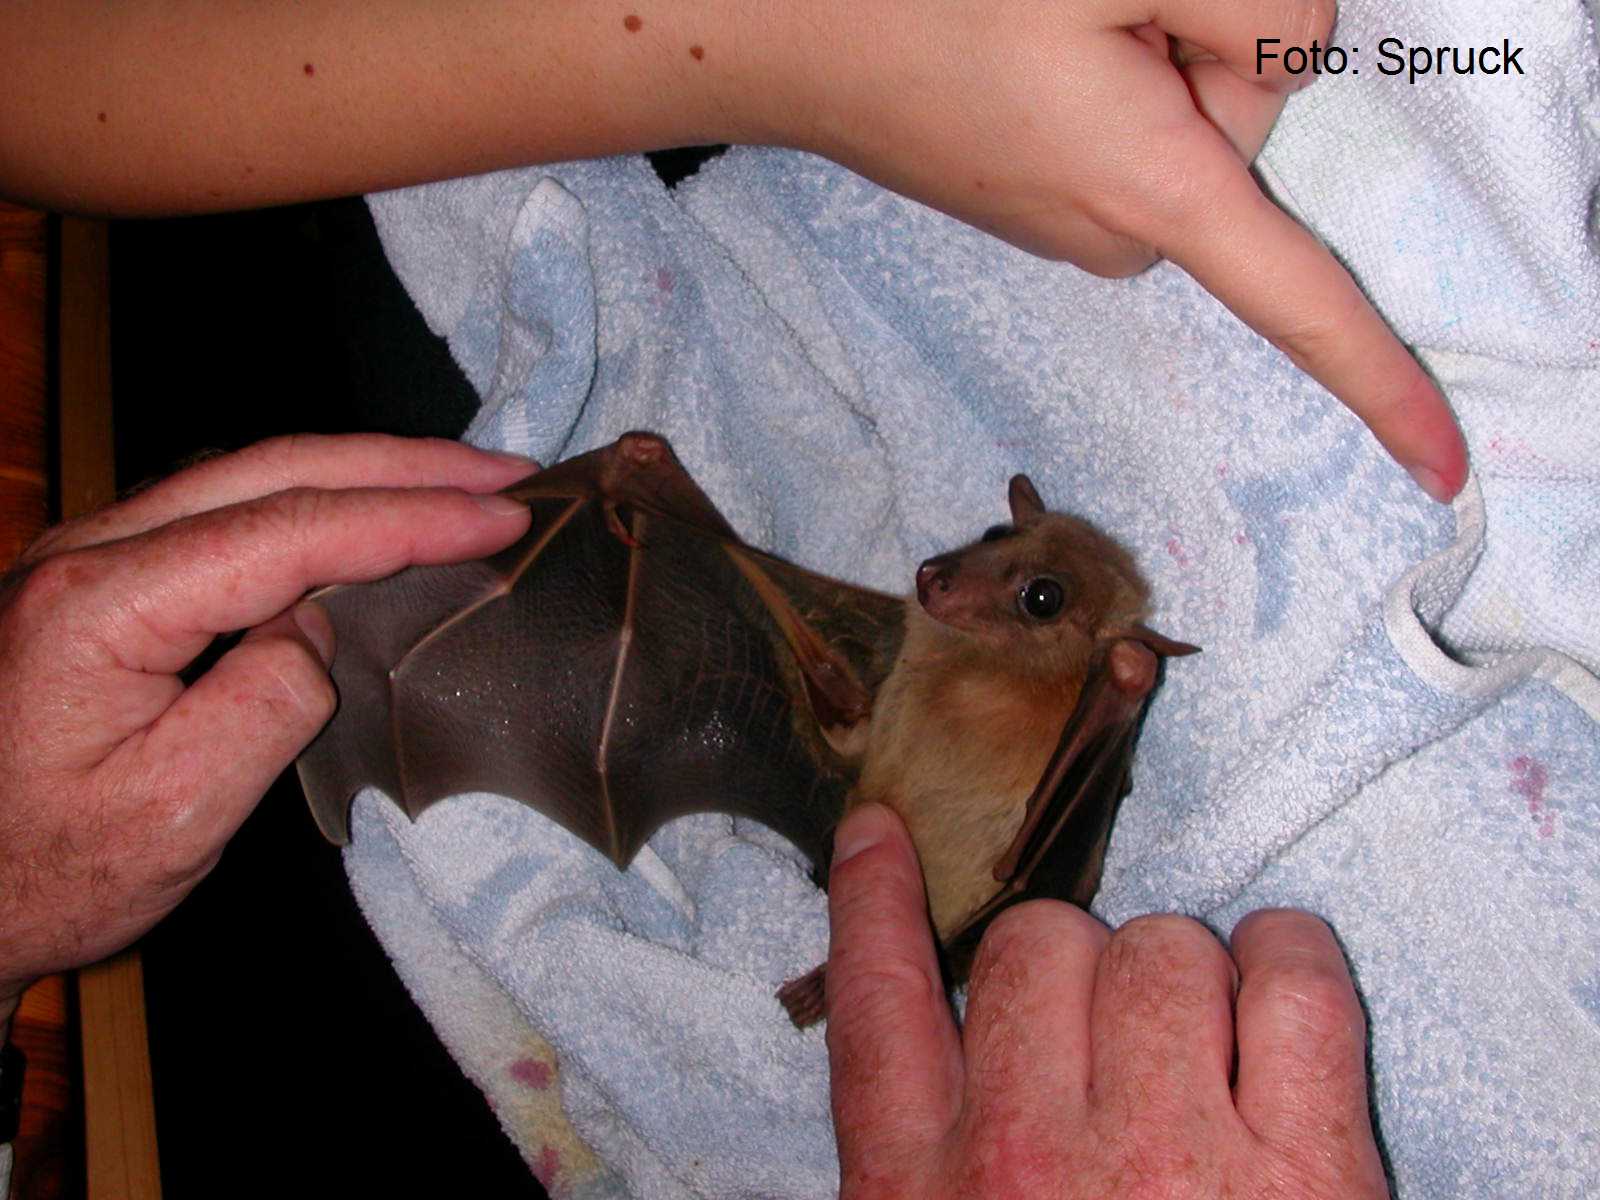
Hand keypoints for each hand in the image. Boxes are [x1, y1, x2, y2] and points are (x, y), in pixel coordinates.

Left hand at [0, 435, 534, 1013]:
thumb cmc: (50, 872)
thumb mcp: (173, 815)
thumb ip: (264, 705)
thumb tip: (317, 625)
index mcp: (106, 602)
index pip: (290, 528)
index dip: (409, 516)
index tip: (504, 516)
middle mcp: (93, 549)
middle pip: (276, 467)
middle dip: (405, 464)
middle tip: (510, 472)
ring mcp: (94, 554)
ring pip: (253, 474)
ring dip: (366, 470)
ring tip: (460, 483)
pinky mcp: (106, 576)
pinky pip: (230, 507)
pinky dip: (320, 497)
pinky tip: (368, 515)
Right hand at [774, 0, 1464, 499]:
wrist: (770, 34)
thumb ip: (1262, 12)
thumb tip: (1275, 74)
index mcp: (1146, 191)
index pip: (1297, 299)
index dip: (1381, 380)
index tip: (1443, 470)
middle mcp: (1108, 235)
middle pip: (1245, 136)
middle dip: (1205, 54)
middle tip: (1090, 9)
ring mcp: (1060, 224)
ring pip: (1181, 132)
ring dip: (1143, 59)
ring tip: (1033, 26)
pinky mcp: (1029, 200)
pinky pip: (1122, 140)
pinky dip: (1104, 79)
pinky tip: (1013, 46)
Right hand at [824, 803, 1387, 1197]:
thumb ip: (921, 1173)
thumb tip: (945, 1068)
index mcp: (926, 1199)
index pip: (877, 1009)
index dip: (871, 904)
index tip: (879, 833)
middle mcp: (1030, 1158)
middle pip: (1037, 948)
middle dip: (1073, 968)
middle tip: (1108, 1034)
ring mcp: (1171, 1152)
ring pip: (1158, 947)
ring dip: (1179, 974)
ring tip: (1201, 1041)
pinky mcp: (1307, 1167)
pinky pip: (1290, 981)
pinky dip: (1291, 959)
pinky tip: (1281, 981)